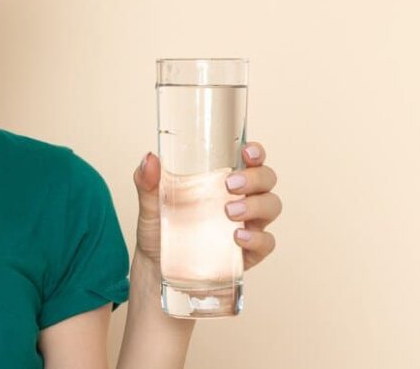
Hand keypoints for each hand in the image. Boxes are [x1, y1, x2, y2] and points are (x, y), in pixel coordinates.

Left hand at [132, 142, 280, 271]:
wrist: (157, 267)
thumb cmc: (161, 229)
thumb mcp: (150, 203)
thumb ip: (147, 181)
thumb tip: (150, 159)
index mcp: (222, 180)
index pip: (250, 159)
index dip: (256, 152)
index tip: (247, 151)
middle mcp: (242, 198)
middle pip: (266, 180)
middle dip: (255, 178)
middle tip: (230, 184)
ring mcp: (249, 225)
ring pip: (271, 206)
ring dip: (255, 205)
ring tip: (229, 211)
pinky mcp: (249, 252)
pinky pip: (266, 242)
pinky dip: (256, 238)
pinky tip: (238, 237)